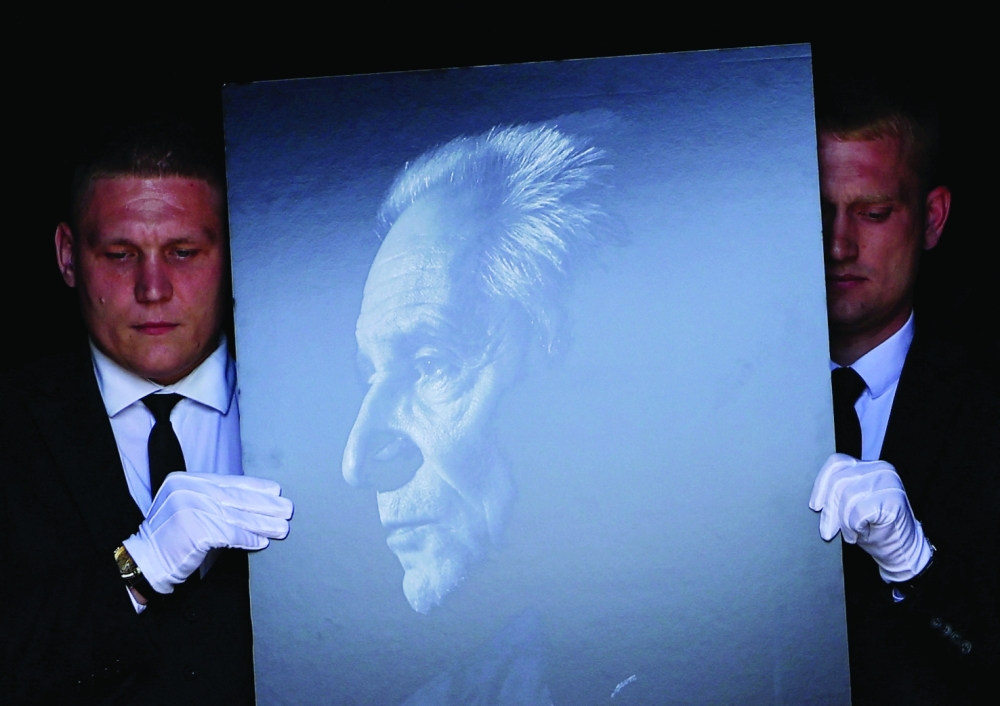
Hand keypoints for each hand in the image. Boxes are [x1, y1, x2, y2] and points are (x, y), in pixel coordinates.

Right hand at [122, 472, 293, 594]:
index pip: (227, 482)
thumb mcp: (188, 509)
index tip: (276, 490)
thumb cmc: (171, 538)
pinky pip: (229, 534)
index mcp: (185, 479)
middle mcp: (187, 490)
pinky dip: (248, 539)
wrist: (143, 562)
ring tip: (282, 528)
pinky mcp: (195, 530)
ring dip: (263, 524)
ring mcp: (189, 508)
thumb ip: (212, 500)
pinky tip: (262, 542)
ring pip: (236, 516)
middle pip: (235, 498)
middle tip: (288, 510)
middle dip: (265, 505)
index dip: (254, 487)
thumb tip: (252, 502)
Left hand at [809, 453, 932, 582]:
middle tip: (827, 532)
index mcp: (869, 466)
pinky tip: (861, 533)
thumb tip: (813, 497)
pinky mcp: (894, 500)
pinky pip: (859, 511)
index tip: (815, 507)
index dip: (820, 485)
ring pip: (848, 496)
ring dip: (843, 521)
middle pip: (838, 481)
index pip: (836, 463)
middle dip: (829, 510)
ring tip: (850, 534)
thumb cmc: (872, 528)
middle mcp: (881, 469)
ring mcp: (890, 483)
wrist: (901, 551)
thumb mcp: (849, 505)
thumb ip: (837, 492)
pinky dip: (855, 526)